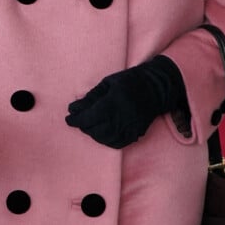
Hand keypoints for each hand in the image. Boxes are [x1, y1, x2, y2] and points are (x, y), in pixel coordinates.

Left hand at [66, 55, 189, 148]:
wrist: (156, 88)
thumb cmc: (130, 81)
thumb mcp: (108, 83)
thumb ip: (91, 97)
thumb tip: (73, 109)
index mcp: (114, 102)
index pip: (89, 117)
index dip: (76, 120)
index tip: (68, 119)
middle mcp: (122, 117)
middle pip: (95, 129)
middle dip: (83, 126)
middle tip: (78, 120)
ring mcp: (130, 127)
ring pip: (104, 139)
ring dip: (93, 134)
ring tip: (89, 126)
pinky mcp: (136, 133)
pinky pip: (117, 143)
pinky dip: (106, 140)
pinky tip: (102, 134)